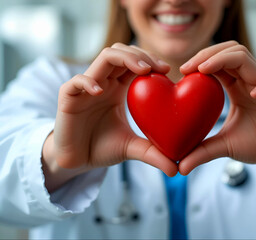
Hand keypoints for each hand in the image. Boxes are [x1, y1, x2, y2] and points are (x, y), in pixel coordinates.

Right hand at [51, 43, 177, 176]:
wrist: (77, 161)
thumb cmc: (103, 148)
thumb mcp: (132, 148)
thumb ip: (153, 153)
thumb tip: (176, 169)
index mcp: (118, 88)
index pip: (134, 62)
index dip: (150, 61)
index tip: (168, 71)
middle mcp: (104, 82)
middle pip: (121, 52)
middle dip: (141, 55)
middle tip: (158, 67)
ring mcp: (85, 88)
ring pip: (103, 58)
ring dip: (124, 58)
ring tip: (142, 70)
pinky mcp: (68, 99)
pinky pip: (75, 82)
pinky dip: (88, 82)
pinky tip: (101, 92)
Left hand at [178, 41, 255, 174]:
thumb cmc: (255, 145)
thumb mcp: (223, 146)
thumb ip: (201, 151)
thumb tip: (180, 168)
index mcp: (237, 86)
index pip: (219, 62)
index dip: (201, 60)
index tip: (182, 71)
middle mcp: (250, 81)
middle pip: (231, 51)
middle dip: (208, 54)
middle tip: (188, 67)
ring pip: (246, 58)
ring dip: (224, 59)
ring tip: (205, 70)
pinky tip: (250, 95)